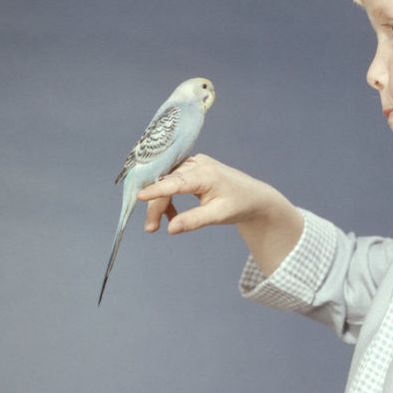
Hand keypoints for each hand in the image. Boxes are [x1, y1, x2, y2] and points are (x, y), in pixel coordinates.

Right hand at [137, 154, 303, 274]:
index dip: (156, 190)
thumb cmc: (238, 205)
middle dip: (155, 206)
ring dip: (160, 203)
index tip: (140, 197)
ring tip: (158, 225)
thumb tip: (170, 229)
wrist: (253, 196)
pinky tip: (172, 215)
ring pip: (166, 183)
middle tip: (150, 229)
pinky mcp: (190, 167)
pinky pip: (171, 182)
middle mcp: (197, 163)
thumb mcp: (218, 216)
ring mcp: (193, 163)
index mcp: (205, 173)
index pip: (175, 181)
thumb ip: (193, 221)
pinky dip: (168, 198)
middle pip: (167, 184)